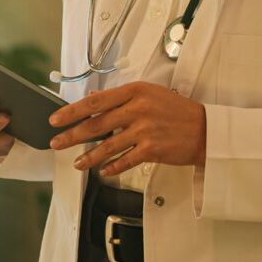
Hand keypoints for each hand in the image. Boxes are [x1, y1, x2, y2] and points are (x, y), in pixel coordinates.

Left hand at [48, 81, 205, 176]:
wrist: (206, 129)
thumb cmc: (178, 111)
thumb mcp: (150, 94)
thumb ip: (122, 97)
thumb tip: (94, 99)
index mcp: (136, 91)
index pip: (96, 101)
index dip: (72, 111)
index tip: (56, 119)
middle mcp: (138, 109)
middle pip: (96, 124)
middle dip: (72, 135)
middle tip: (56, 143)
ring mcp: (145, 130)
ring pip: (107, 146)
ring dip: (88, 156)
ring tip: (77, 163)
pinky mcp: (152, 150)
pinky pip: (124, 161)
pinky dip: (111, 167)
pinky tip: (103, 171)